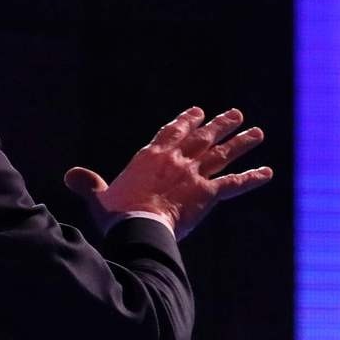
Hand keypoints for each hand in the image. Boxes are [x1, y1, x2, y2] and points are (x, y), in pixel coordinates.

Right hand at [63, 106, 272, 239]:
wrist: (137, 226)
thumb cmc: (116, 215)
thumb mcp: (99, 198)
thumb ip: (89, 185)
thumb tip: (71, 175)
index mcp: (151, 157)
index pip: (172, 132)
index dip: (186, 121)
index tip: (198, 112)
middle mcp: (177, 160)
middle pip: (203, 137)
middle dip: (220, 125)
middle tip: (235, 115)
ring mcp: (194, 175)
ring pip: (223, 154)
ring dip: (241, 143)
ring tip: (257, 133)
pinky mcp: (208, 194)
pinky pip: (234, 184)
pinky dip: (252, 178)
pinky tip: (267, 172)